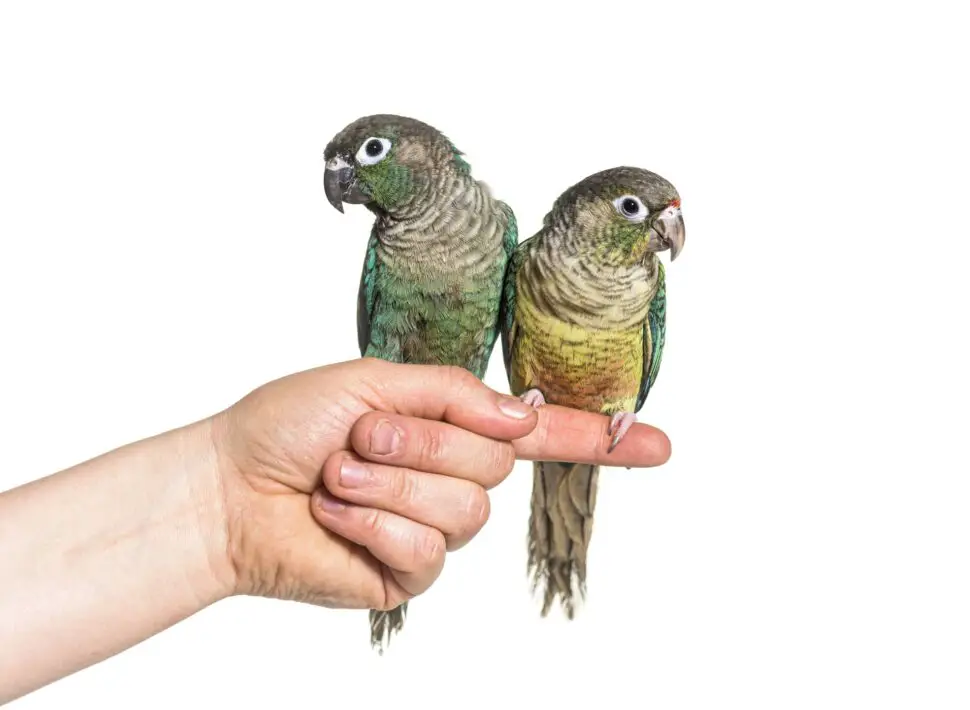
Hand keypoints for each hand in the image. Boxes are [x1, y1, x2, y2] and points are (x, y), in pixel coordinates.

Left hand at [208, 358, 670, 610]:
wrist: (232, 487)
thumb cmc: (291, 425)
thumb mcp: (373, 380)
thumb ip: (453, 393)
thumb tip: (524, 416)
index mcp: (453, 427)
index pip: (543, 436)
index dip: (600, 440)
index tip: (656, 443)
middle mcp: (454, 477)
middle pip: (495, 462)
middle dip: (422, 440)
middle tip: (361, 435)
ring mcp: (434, 527)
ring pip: (464, 507)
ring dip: (391, 481)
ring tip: (339, 472)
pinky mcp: (408, 571)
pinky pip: (426, 548)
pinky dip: (374, 522)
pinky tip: (336, 513)